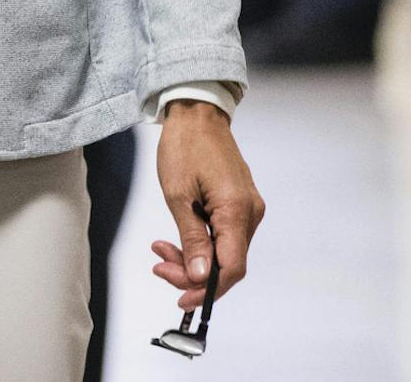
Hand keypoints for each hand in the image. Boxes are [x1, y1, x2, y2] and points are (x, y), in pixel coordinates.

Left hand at [149, 100, 264, 311]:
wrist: (197, 113)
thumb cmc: (184, 146)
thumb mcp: (178, 195)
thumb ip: (191, 238)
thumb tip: (199, 277)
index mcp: (236, 210)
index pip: (230, 268)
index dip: (206, 290)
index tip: (182, 298)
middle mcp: (250, 212)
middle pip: (227, 264)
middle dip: (192, 274)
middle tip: (160, 267)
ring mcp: (248, 208)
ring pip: (225, 252)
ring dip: (193, 258)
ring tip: (161, 250)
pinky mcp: (240, 203)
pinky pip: (225, 236)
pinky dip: (202, 243)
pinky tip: (178, 239)